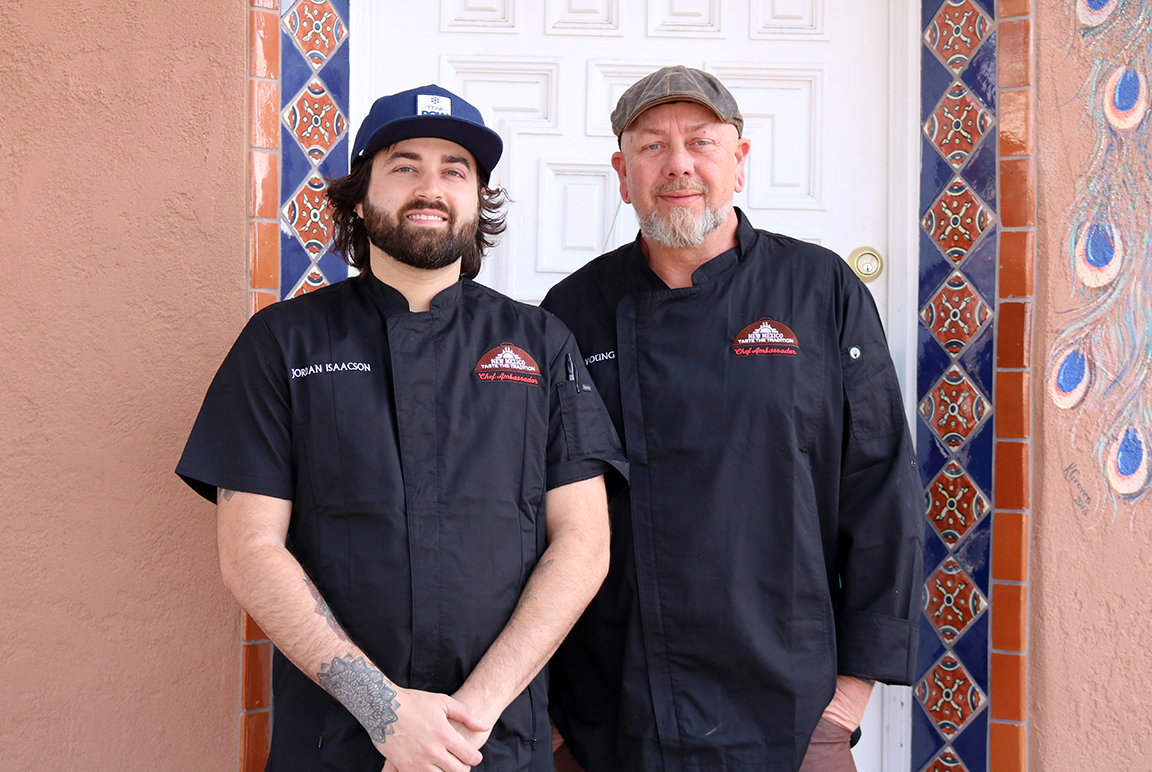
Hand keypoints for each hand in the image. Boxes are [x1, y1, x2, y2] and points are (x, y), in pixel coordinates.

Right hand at [372, 687, 489, 771]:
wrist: (383, 707)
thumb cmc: (415, 702)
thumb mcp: (443, 702)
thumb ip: (467, 715)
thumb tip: (485, 725)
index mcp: (444, 735)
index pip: (470, 757)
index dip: (475, 758)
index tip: (473, 756)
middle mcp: (433, 751)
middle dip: (463, 768)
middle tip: (460, 762)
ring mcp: (418, 762)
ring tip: (445, 764)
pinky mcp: (404, 767)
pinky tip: (431, 767)